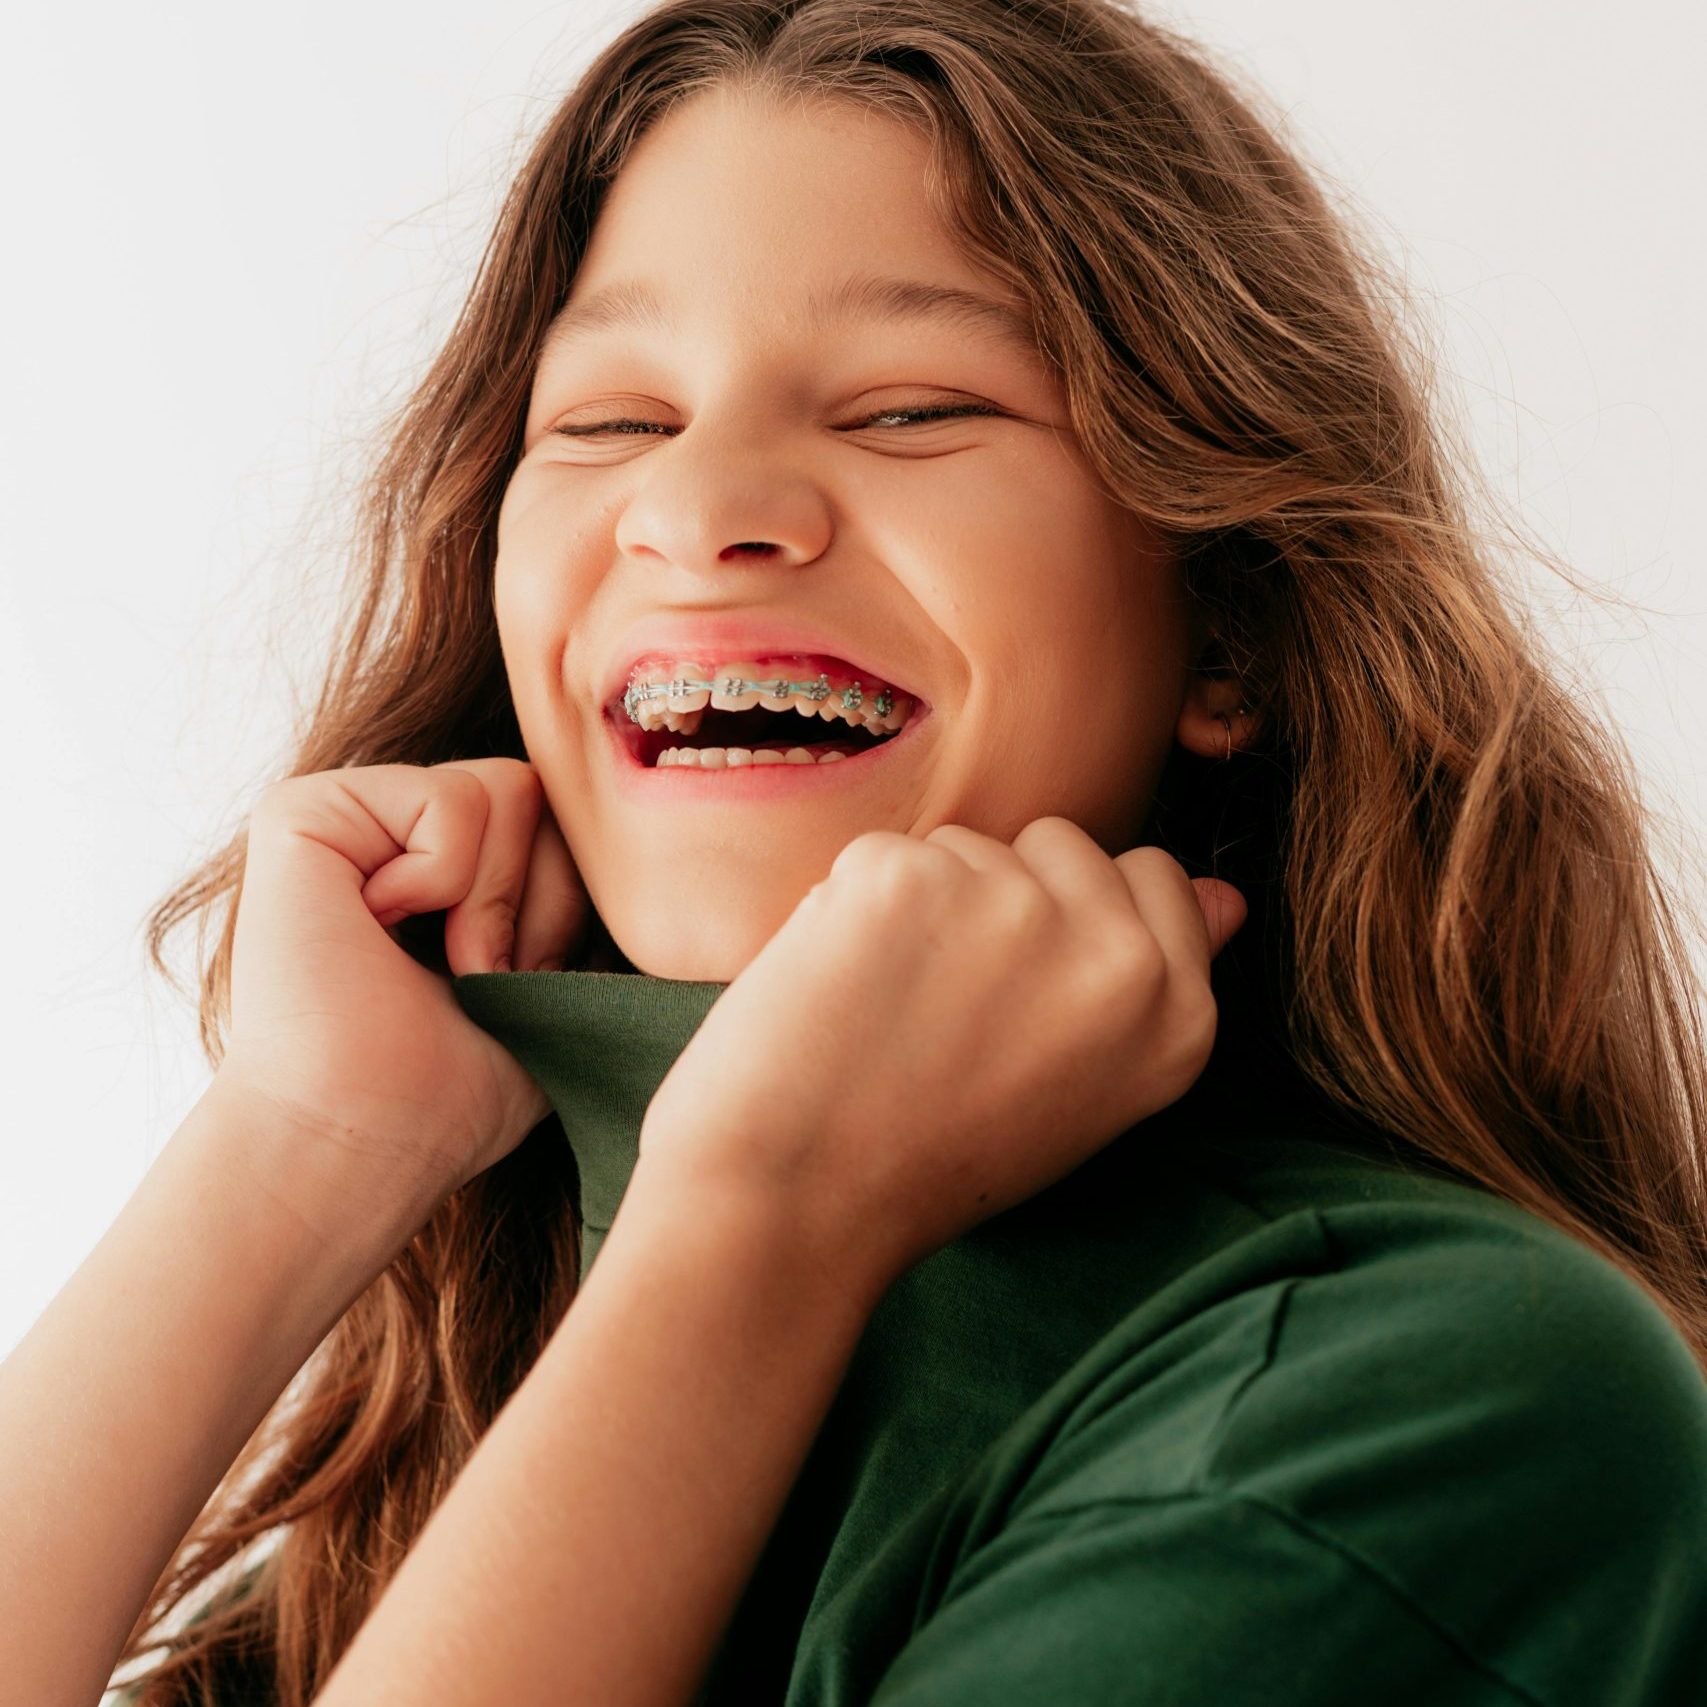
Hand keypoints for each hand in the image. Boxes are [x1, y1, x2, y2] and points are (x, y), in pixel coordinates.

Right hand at [216, 760, 591, 1221]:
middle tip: (482, 978)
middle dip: (540, 899)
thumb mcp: (562, 984)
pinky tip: (379, 929)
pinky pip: (448, 795)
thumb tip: (681, 856)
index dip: (570, 906)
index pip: (565, 821)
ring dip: (494, 898)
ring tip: (443, 964)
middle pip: (544, 793)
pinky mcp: (304, 811)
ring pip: (508, 786)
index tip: (524, 984)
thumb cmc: (460, 1091)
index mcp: (450, 866)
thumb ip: (595, 905)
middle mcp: (395, 830)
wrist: (364, 1141)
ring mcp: (350, 815)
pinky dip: (441, 876)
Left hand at [637, 817, 1245, 1288]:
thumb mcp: (1086, 1090)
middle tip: (956, 1009)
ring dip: (927, 902)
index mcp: (1177, 1017)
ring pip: (971, 846)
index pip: (1157, 877)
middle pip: (1066, 844)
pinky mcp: (911, 876)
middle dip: (1008, 896)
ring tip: (893, 1011)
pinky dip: (854, 906)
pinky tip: (841, 987)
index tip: (1030, 982)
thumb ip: (1154, 985)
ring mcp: (1014, 905)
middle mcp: (1117, 954)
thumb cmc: (934, 1158)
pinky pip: (888, 852)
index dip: (1082, 915)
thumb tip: (1226, 895)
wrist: (796, 1202)